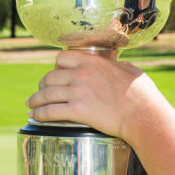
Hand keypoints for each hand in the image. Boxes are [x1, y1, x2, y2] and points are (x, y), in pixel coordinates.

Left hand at [25, 50, 165, 141]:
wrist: (143, 115)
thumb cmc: (141, 95)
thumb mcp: (129, 70)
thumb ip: (116, 66)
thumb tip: (115, 64)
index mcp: (93, 62)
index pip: (62, 58)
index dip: (56, 67)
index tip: (55, 75)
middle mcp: (81, 74)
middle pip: (50, 76)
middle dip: (42, 85)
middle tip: (40, 92)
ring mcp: (78, 92)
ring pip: (46, 94)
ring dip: (35, 100)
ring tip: (31, 106)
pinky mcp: (77, 111)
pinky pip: (50, 111)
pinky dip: (40, 114)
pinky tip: (35, 117)